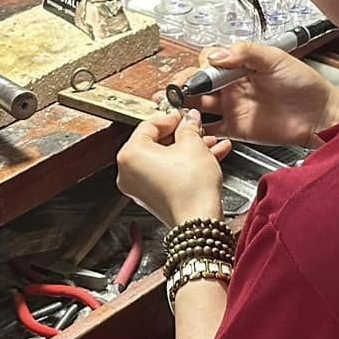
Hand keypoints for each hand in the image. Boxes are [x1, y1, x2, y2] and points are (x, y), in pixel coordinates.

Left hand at [117, 109, 231, 226]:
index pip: (149, 125)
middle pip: (156, 143)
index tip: (184, 116)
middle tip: (197, 129)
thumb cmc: (191, 188)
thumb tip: (189, 120)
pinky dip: (184, 165)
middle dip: (182, 135)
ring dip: (189, 150)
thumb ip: (189, 127)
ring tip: (209, 144)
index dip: (171, 117)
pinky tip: (208, 158)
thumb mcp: (193, 145)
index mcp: (130, 155)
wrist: (198, 222)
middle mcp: (128, 172)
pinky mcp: (152, 198)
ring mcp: (139, 187)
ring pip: (165, 159)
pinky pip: (167, 173)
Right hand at [172, 42, 338, 148]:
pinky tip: (190, 126)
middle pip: (198, 83)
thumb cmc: (305, 85)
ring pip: (199, 105)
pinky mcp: (237, 129)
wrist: (320, 115)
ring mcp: (233, 108)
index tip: (202, 72)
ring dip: (183, 105)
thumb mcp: (276, 58)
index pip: (209, 62)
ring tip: (173, 105)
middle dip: (183, 84)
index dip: (201, 66)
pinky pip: (212, 130)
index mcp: (241, 67)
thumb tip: (217, 55)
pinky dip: (199, 130)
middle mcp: (234, 86)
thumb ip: (247, 52)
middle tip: (177, 89)